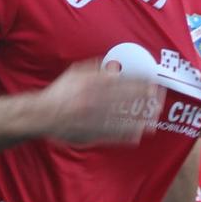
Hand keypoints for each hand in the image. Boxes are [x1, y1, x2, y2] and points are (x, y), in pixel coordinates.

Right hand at [38, 61, 160, 145]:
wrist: (41, 115)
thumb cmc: (59, 93)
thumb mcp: (75, 74)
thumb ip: (94, 69)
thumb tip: (113, 66)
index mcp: (91, 85)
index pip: (121, 82)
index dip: (139, 83)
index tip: (153, 82)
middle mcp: (94, 101)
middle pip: (124, 100)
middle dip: (143, 100)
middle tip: (159, 99)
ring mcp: (92, 119)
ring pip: (120, 119)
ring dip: (138, 120)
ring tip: (153, 121)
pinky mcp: (89, 133)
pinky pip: (110, 135)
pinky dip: (124, 135)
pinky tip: (136, 135)